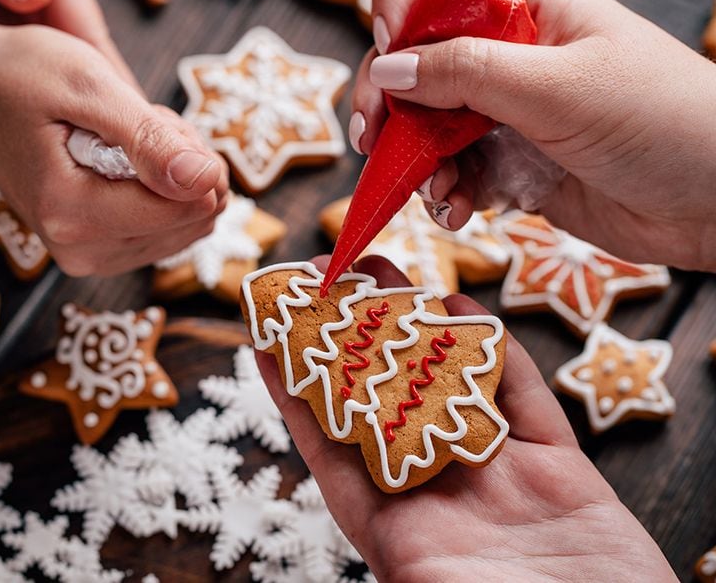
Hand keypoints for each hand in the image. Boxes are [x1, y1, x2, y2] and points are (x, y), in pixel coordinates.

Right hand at [0, 24, 227, 275]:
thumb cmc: (19, 79)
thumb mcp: (88, 87)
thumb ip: (149, 139)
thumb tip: (207, 182)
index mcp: (73, 213)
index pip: (185, 207)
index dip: (194, 157)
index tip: (152, 118)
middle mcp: (79, 250)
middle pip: (190, 219)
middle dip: (183, 165)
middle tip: (135, 123)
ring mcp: (86, 256)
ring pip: (183, 226)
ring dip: (172, 175)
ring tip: (122, 136)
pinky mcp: (94, 253)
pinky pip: (162, 230)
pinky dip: (158, 189)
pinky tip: (123, 157)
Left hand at [257, 254, 676, 581]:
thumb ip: (401, 552)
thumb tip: (365, 519)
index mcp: (392, 526)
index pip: (327, 445)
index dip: (294, 392)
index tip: (266, 339)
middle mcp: (438, 492)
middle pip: (383, 400)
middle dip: (353, 340)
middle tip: (330, 280)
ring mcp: (499, 476)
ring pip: (448, 385)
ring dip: (417, 328)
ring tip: (385, 272)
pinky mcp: (558, 469)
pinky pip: (522, 398)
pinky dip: (495, 353)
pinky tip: (464, 308)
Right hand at [350, 0, 715, 270]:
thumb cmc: (663, 121)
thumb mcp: (560, 87)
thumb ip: (468, 73)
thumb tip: (389, 67)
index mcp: (529, 4)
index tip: (392, 39)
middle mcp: (510, 52)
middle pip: (416, 52)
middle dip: (386, 91)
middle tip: (372, 132)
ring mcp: (506, 111)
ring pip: (425, 120)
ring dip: (410, 155)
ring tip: (430, 190)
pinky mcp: (510, 165)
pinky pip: (452, 171)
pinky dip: (443, 193)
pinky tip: (457, 210)